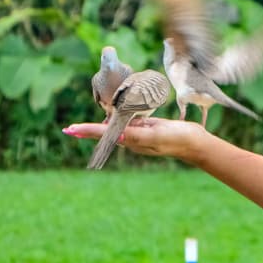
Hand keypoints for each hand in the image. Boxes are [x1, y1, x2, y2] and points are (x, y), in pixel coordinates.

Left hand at [63, 117, 205, 160]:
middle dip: (87, 131)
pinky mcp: (148, 127)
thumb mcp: (157, 135)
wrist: (194, 142)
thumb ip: (138, 135)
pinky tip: (110, 120)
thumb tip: (118, 136)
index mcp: (132, 140)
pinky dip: (115, 121)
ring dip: (98, 128)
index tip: (70, 129)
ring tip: (81, 128)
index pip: (105, 134)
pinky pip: (128, 123)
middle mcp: (132, 138)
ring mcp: (140, 133)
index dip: (87, 130)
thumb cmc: (177, 138)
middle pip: (105, 133)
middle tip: (68, 130)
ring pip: (114, 128)